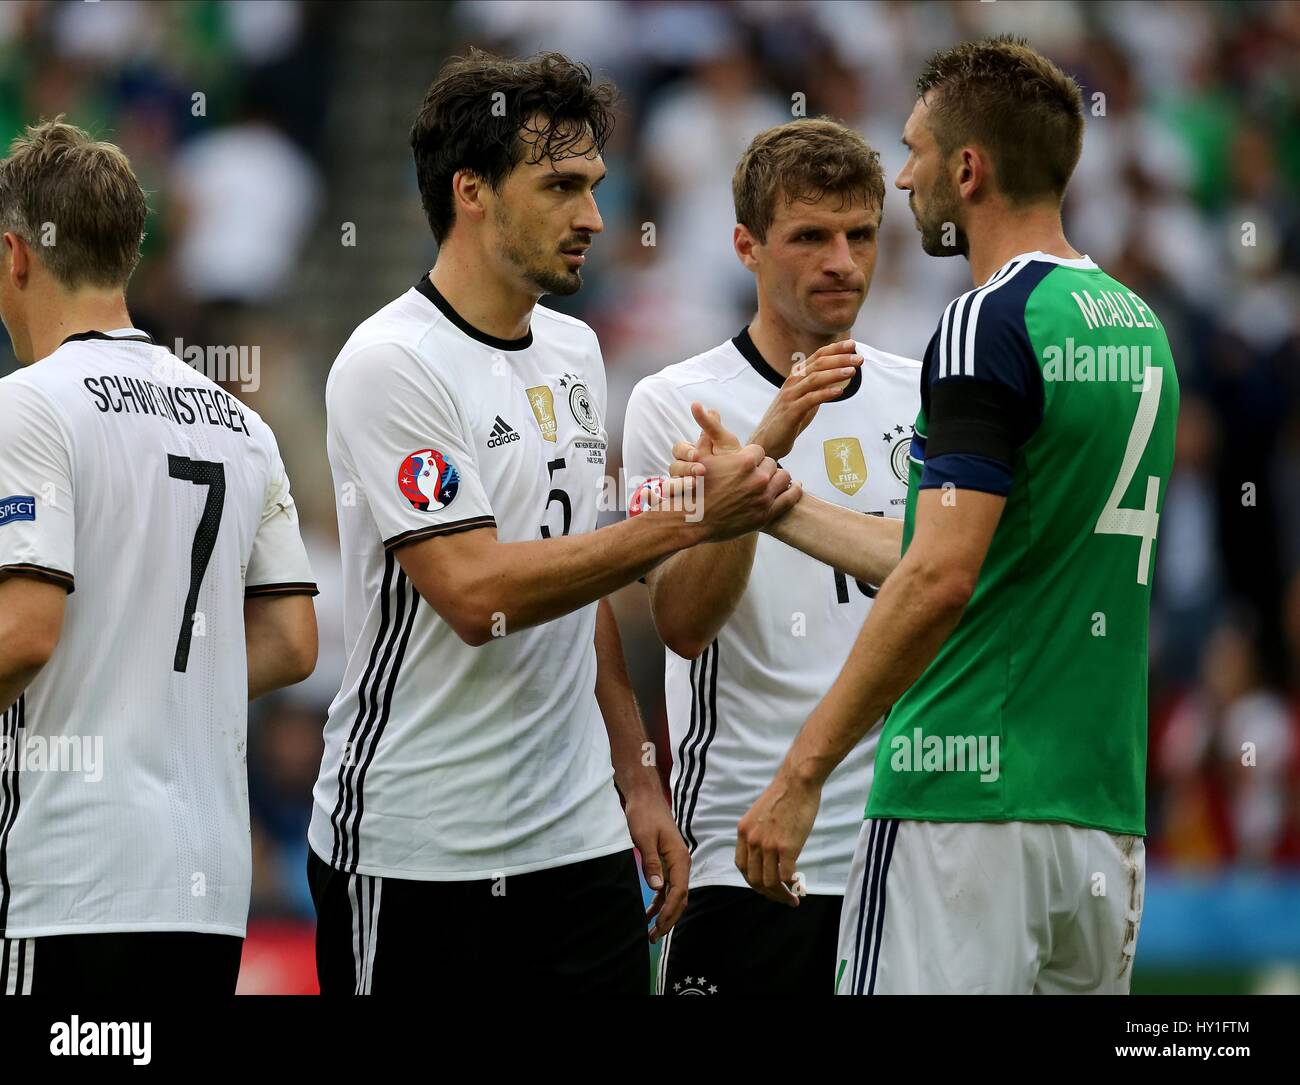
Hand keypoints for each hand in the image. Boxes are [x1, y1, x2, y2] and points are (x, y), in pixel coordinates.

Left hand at [623, 788, 690, 941]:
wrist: (645, 797)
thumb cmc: (644, 815)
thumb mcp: (644, 838)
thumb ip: (652, 863)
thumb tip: (657, 888)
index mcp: (679, 857)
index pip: (679, 891)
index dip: (670, 911)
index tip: (658, 926)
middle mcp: (681, 862)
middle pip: (680, 897)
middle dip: (669, 918)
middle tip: (654, 936)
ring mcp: (675, 863)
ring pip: (674, 894)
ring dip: (665, 913)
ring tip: (651, 931)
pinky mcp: (667, 862)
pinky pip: (667, 887)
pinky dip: (660, 901)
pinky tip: (650, 913)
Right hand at [695, 442, 796, 539]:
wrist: (693, 521)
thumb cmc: (694, 489)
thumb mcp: (699, 458)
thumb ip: (710, 435)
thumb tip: (711, 411)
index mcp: (745, 461)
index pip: (759, 451)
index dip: (751, 456)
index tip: (746, 463)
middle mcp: (758, 478)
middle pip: (771, 463)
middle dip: (763, 467)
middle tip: (754, 474)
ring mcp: (764, 497)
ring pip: (784, 477)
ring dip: (777, 477)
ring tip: (770, 481)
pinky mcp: (767, 514)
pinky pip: (790, 498)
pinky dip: (794, 490)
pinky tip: (794, 486)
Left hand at [735, 769, 821, 906]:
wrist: (797, 781)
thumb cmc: (784, 795)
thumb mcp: (760, 815)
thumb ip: (759, 834)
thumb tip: (767, 854)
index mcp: (743, 831)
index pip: (741, 866)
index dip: (753, 880)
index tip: (765, 885)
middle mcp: (752, 840)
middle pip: (754, 879)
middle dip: (767, 893)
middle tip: (781, 897)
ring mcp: (768, 844)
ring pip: (770, 882)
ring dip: (781, 895)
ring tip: (792, 898)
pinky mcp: (786, 847)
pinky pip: (786, 876)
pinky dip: (792, 885)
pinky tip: (799, 885)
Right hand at [750, 340, 860, 460]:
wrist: (767, 441)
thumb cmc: (787, 420)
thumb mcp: (805, 399)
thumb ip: (818, 388)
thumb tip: (836, 379)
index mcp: (796, 377)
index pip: (817, 357)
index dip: (835, 349)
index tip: (852, 344)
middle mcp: (792, 383)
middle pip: (818, 364)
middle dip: (840, 359)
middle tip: (859, 358)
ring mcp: (790, 396)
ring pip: (814, 379)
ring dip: (835, 373)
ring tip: (852, 371)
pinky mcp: (791, 412)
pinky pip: (810, 399)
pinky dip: (826, 393)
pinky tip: (840, 391)